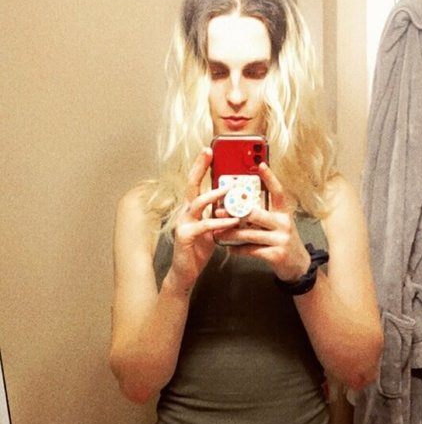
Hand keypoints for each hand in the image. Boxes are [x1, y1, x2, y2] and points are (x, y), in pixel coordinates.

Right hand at [170, 148, 238, 290]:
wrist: (186, 272)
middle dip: (200, 167)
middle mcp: (185, 212)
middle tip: (209, 153)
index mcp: (191, 209)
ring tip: (229, 189)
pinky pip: (204, 225)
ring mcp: (183, 223)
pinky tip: (231, 221)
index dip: (200, 166)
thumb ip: (219, 215)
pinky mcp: (186, 236)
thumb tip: (235, 203)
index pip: (195, 182)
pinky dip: (218, 222)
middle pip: (191, 184)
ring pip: (198, 202)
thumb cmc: (199, 250)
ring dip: (214, 194)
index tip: (208, 150)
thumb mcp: (211, 228)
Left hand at [217, 163, 310, 280]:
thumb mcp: (279, 226)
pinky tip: (230, 249)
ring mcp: (281, 240)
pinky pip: (251, 250)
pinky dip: (238, 250)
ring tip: (218, 233)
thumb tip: (239, 210)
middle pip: (256, 213)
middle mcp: (284, 224)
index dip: (270, 178)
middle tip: (218, 211)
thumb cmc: (283, 242)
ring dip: (231, 234)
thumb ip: (263, 217)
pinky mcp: (276, 255)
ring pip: (249, 234)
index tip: (260, 164)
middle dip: (235, 213)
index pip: (278, 192)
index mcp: (284, 214)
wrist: (299, 266)